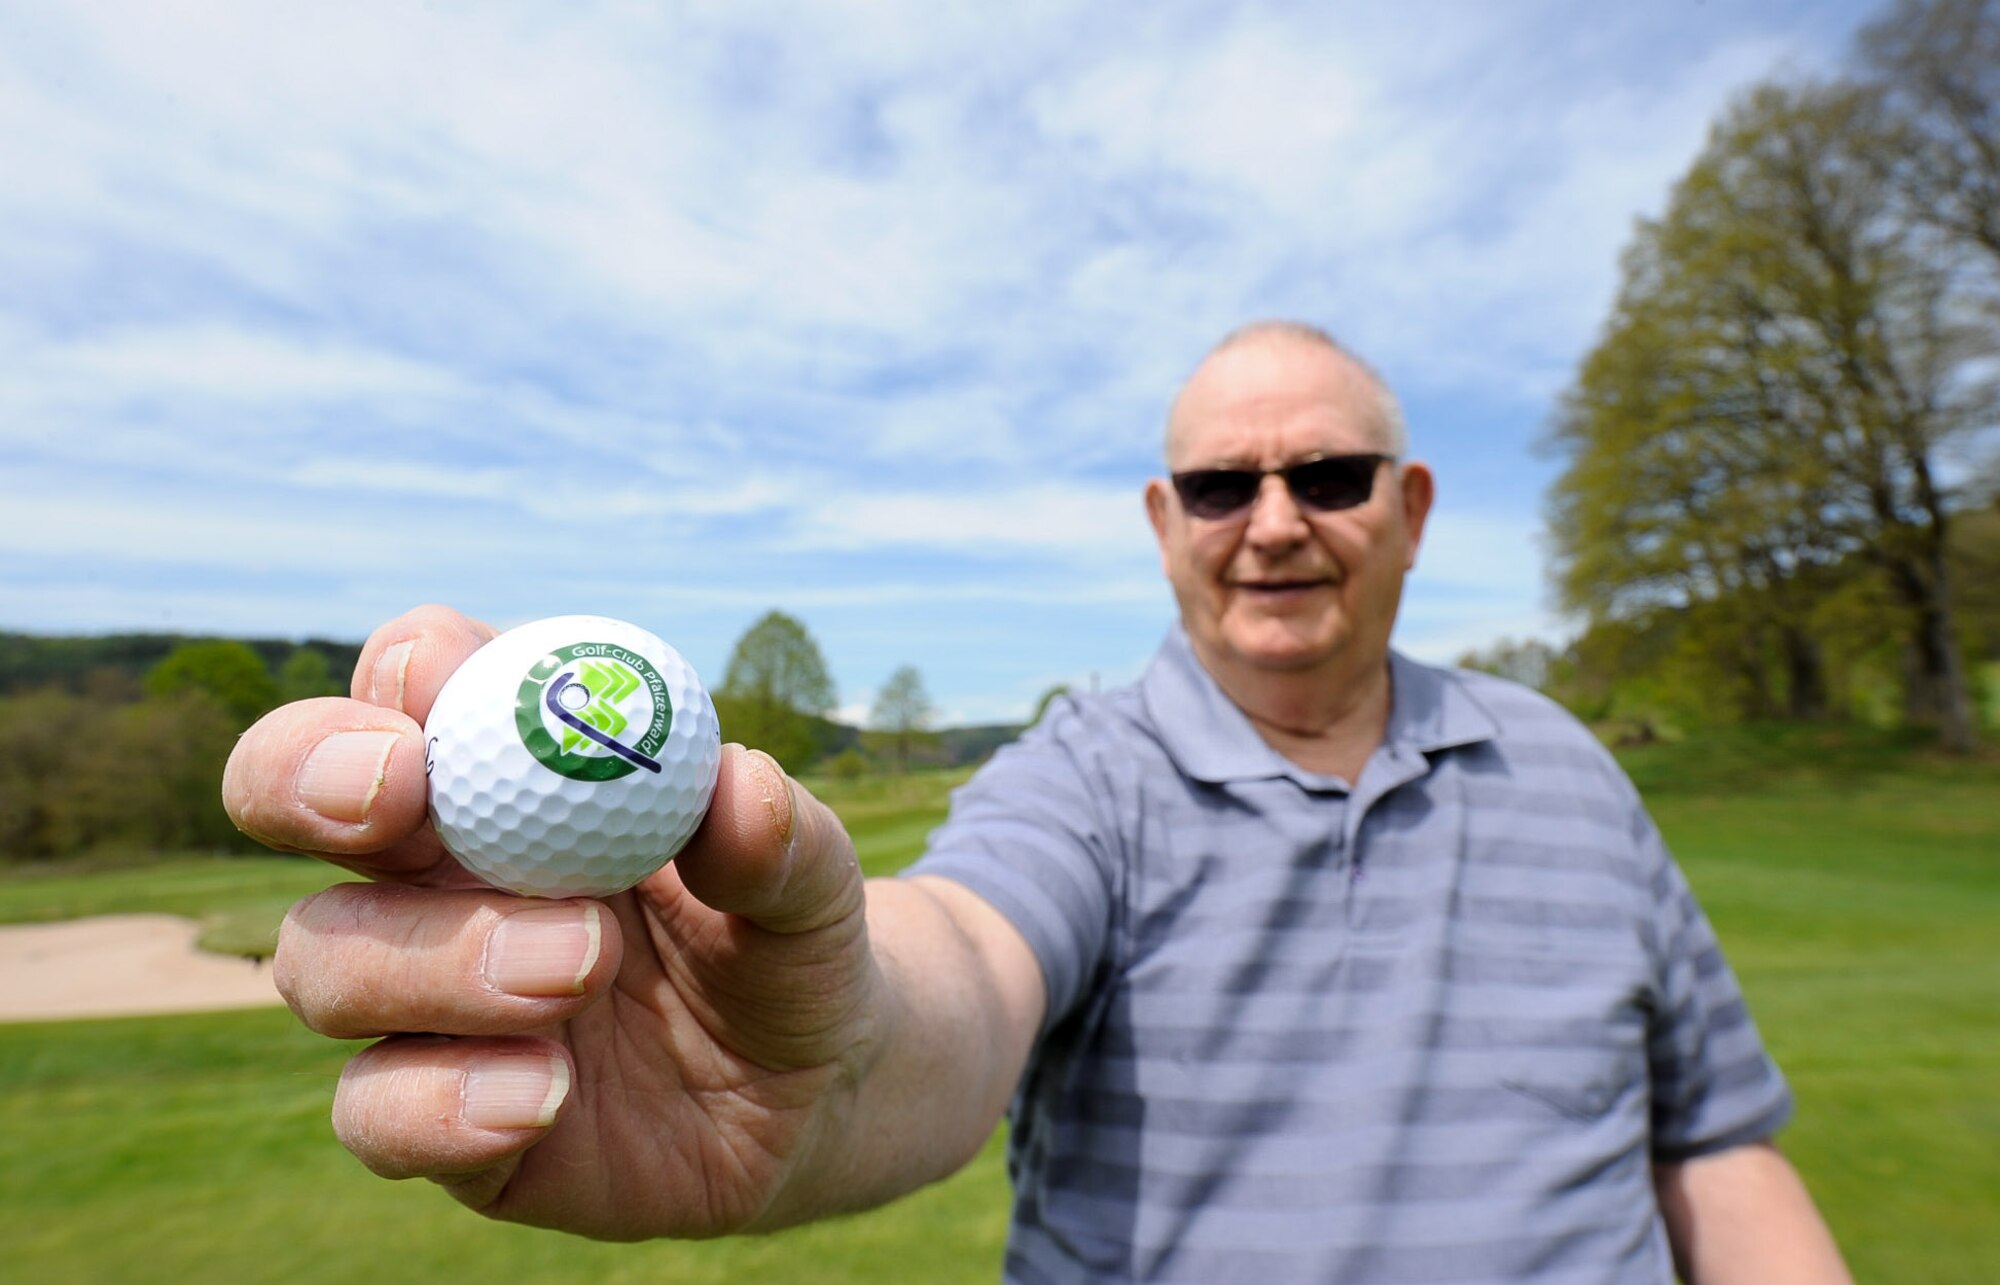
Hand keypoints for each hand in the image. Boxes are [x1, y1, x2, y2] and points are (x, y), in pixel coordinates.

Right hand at [223, 606, 885, 1238]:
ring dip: (438, 957)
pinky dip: (444, 1104)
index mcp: (510, 770)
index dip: (409, 675)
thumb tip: (739, 787)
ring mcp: (416, 996)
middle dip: (308, 778)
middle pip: (291, 791)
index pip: (413, 683)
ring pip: (324, 958)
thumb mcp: (811, 885)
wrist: (807, 1092)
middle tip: (398, 801)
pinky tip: (547, 1095)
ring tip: (582, 969)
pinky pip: (375, 1111)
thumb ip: (779, 839)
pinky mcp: (428, 1117)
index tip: (442, 689)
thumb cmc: (784, 942)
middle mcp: (434, 870)